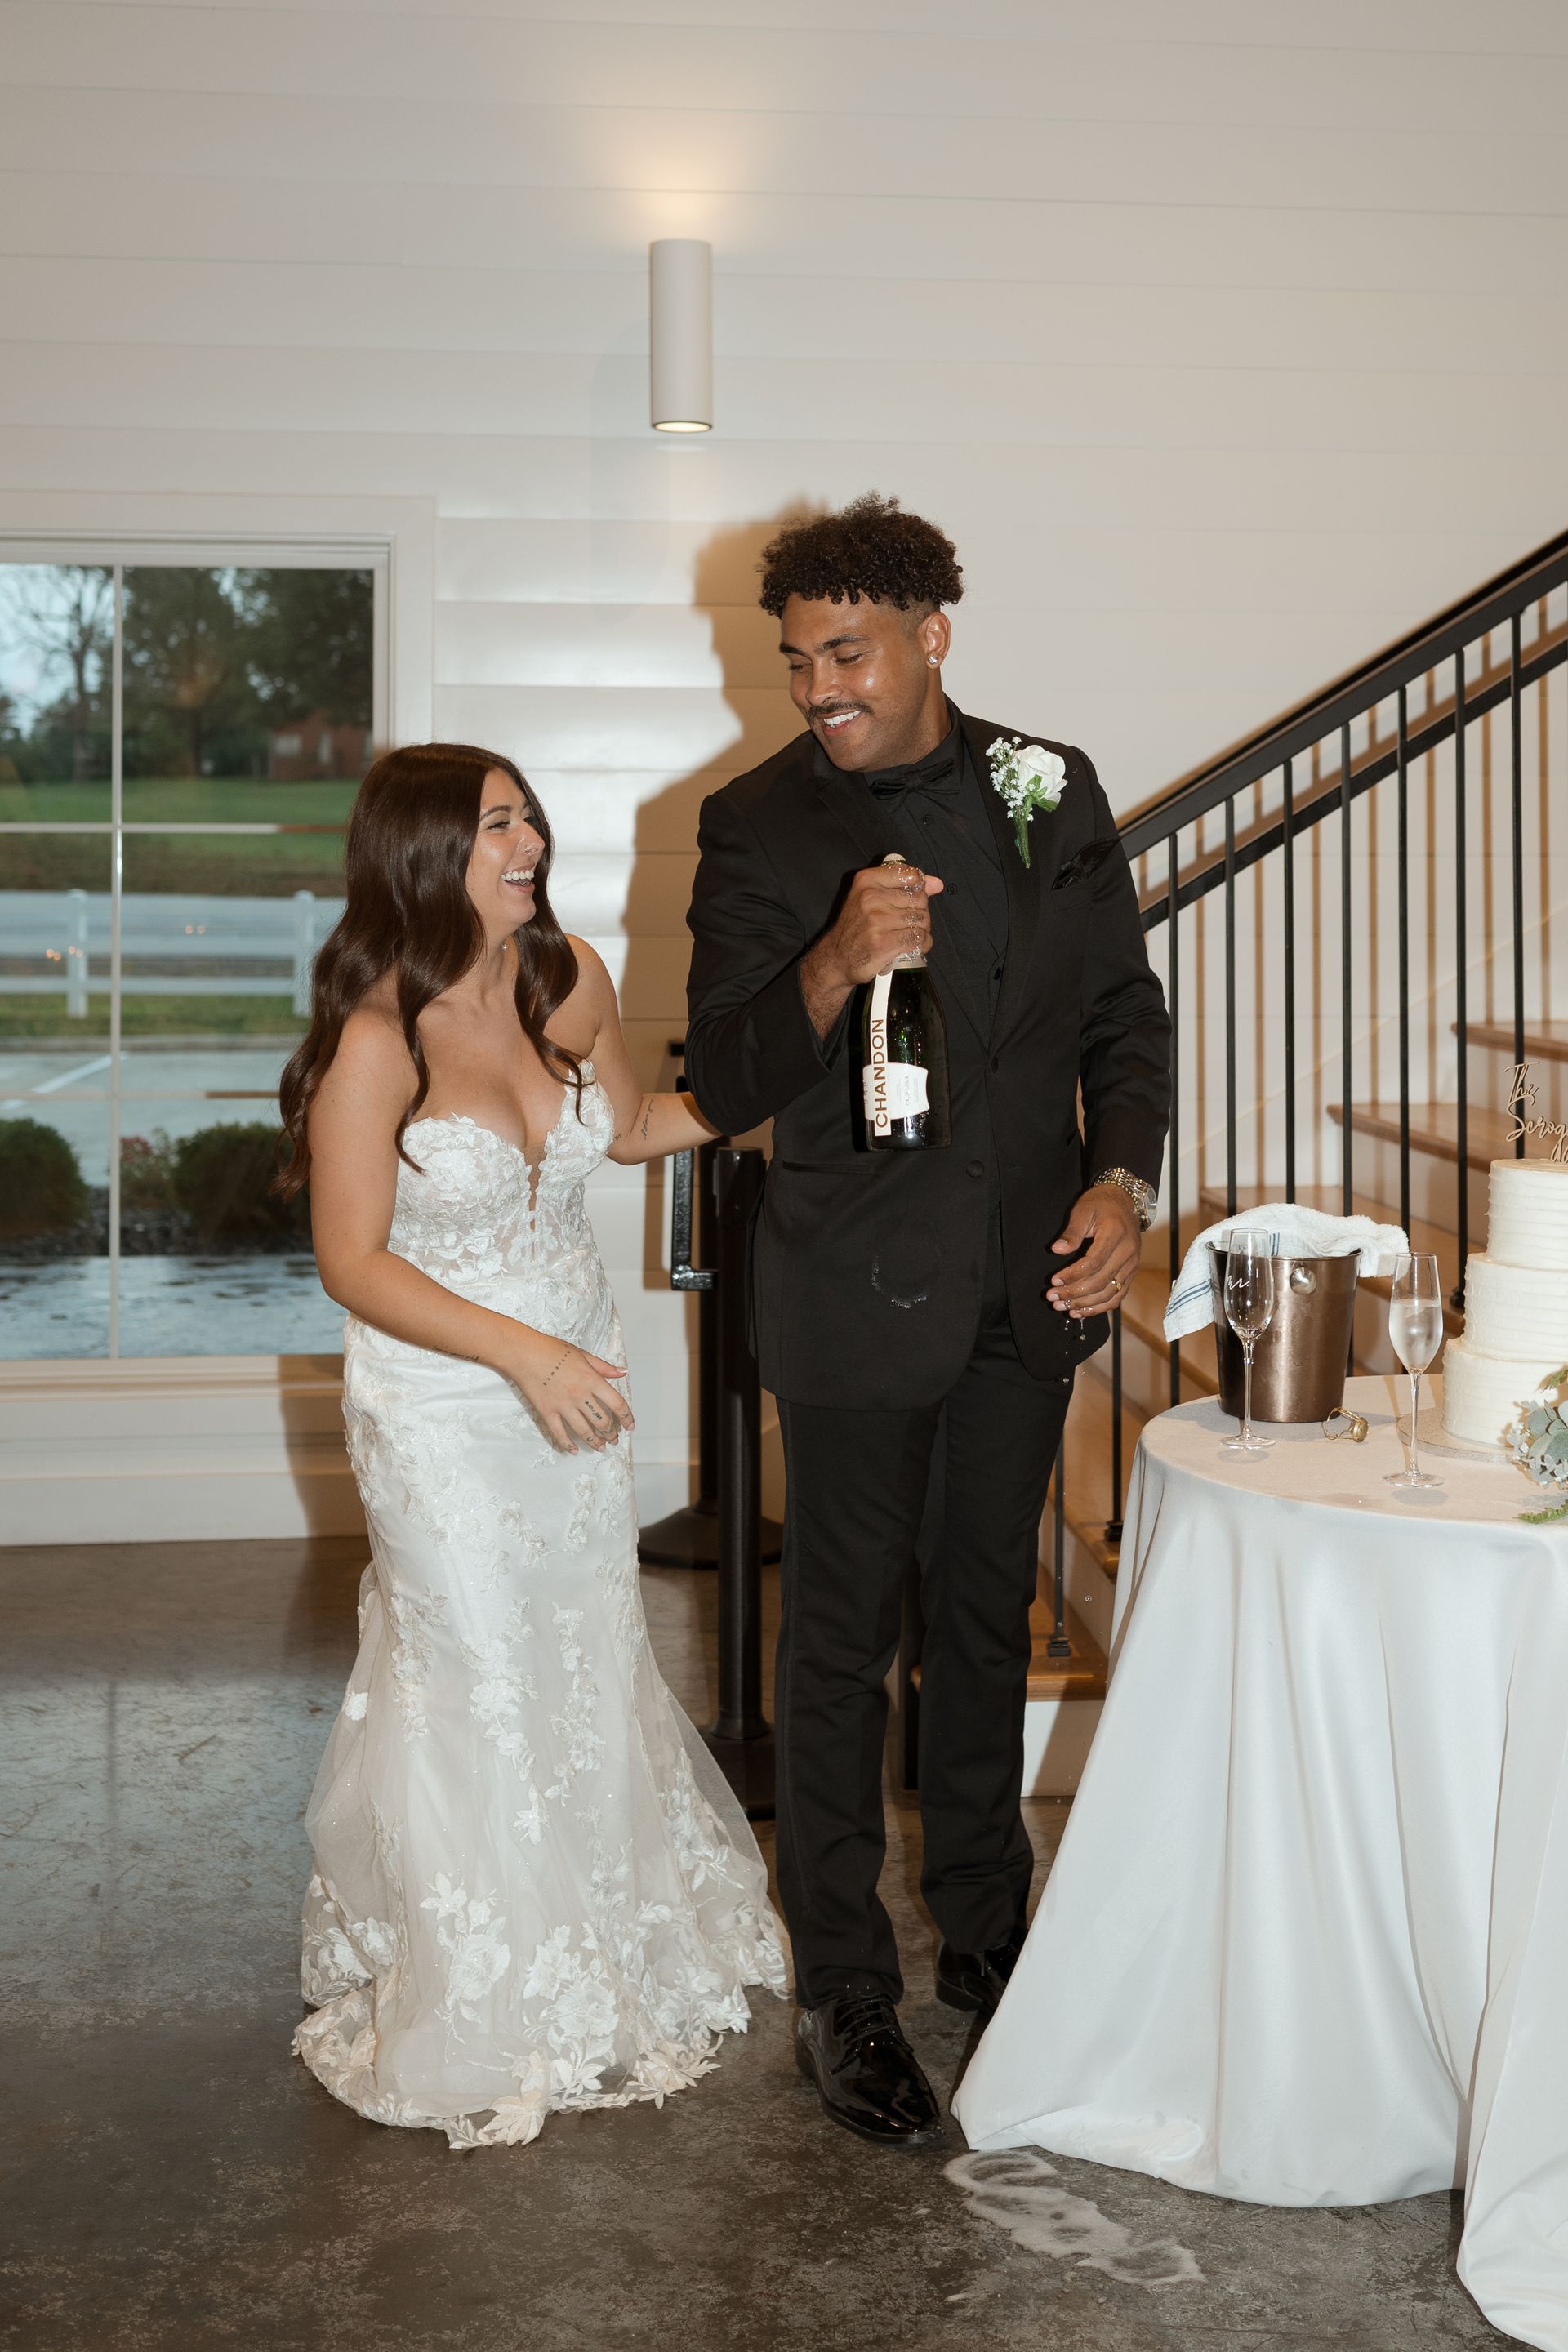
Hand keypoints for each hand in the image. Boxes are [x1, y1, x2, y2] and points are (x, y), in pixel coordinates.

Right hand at [509, 1337, 633, 1453]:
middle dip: (611, 1433)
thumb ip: (603, 1367)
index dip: (626, 1417)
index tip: (630, 1426)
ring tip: (601, 1447)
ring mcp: (563, 1405)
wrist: (523, 1353)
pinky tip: (574, 1450)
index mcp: (591, 1379)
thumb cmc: (550, 1349)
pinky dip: (568, 1444)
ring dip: (595, 1442)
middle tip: (614, 1438)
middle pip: (602, 1421)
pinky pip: (559, 1433)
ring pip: (584, 1431)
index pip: (616, 1403)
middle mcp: (579, 1395)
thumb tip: (622, 1371)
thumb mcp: (582, 1354)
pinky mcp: (547, 1412)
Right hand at [820, 861, 945, 986]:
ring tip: (909, 934)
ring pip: (922, 920)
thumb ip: (904, 885)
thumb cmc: (856, 927)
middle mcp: (871, 898)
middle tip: (908, 922)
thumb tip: (937, 884)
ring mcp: (877, 921)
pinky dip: (922, 944)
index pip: (910, 875)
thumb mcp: (870, 897)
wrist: (837, 957)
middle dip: (920, 913)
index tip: (913, 899)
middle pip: (919, 900)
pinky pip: (919, 939)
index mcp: (867, 881)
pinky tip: (913, 945)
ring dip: (922, 930)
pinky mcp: (884, 943)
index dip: (919, 888)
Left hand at [1046, 1184, 1141, 1319]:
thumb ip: (1071, 1232)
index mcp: (1116, 1234)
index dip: (1072, 1274)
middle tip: (1052, 1297)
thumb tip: (1056, 1249)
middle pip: (1101, 1281)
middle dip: (1074, 1293)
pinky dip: (1100, 1307)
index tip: (1054, 1281)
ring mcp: (1132, 1265)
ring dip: (1085, 1304)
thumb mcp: (1083, 1211)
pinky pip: (1118, 1296)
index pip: (1093, 1262)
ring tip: (1063, 1307)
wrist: (1125, 1203)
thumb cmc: (1101, 1205)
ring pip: (1110, 1293)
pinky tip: (1081, 1311)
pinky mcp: (1131, 1273)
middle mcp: (1128, 1252)